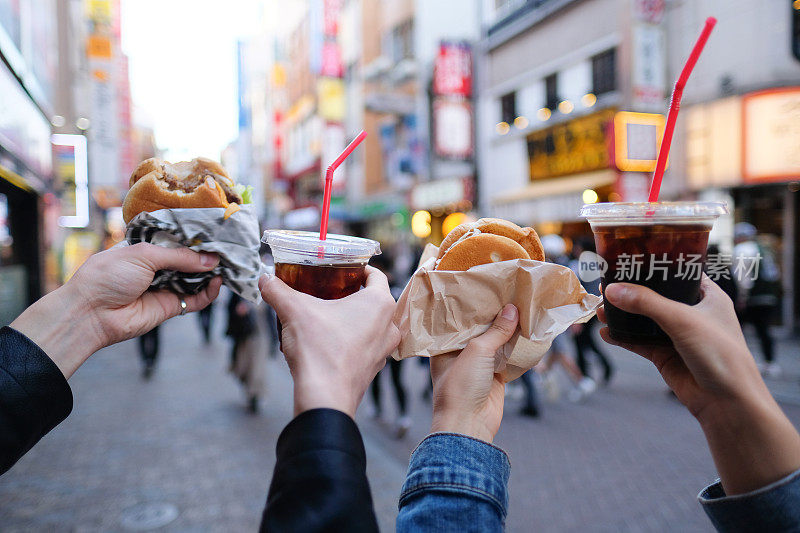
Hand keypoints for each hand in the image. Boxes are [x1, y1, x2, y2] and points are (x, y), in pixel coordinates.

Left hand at [11, 243, 221, 377]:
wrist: (91, 313)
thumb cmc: (109, 276)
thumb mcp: (145, 255)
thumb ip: (180, 256)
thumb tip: (211, 259)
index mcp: (148, 248)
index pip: (178, 240)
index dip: (196, 237)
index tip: (217, 232)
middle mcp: (158, 267)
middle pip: (190, 259)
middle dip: (208, 255)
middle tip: (230, 249)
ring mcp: (165, 286)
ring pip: (196, 279)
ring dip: (212, 273)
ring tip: (228, 265)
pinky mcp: (170, 307)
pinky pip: (195, 299)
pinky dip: (209, 293)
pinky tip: (217, 282)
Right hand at [259, 266, 400, 418]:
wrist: (324, 397)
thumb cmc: (319, 350)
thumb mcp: (293, 310)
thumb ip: (278, 290)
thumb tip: (264, 278)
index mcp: (380, 303)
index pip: (376, 275)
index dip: (357, 269)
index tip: (340, 270)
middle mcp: (389, 325)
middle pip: (372, 300)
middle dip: (350, 295)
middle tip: (328, 292)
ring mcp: (384, 349)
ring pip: (370, 324)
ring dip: (350, 319)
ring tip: (325, 317)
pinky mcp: (373, 368)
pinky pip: (364, 346)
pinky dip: (349, 341)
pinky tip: (326, 342)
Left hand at [430, 304, 518, 442]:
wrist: (469, 425)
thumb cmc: (460, 388)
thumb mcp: (476, 352)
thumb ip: (495, 331)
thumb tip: (512, 310)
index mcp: (445, 345)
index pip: (459, 319)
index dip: (474, 305)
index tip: (488, 288)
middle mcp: (460, 353)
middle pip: (480, 329)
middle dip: (495, 316)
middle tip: (510, 293)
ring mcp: (478, 365)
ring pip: (496, 342)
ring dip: (509, 330)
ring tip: (523, 307)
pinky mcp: (494, 376)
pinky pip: (508, 357)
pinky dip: (518, 347)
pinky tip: (529, 332)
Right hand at [599, 275, 799, 493]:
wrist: (727, 402)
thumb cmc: (721, 354)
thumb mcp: (683, 319)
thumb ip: (647, 302)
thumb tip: (612, 290)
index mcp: (707, 296)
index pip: (678, 273)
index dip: (655, 265)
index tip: (629, 258)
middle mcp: (692, 313)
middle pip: (655, 296)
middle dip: (630, 292)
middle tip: (606, 284)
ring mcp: (678, 336)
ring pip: (643, 320)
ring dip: (622, 316)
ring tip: (600, 310)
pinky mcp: (666, 356)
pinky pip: (639, 342)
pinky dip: (622, 338)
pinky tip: (606, 333)